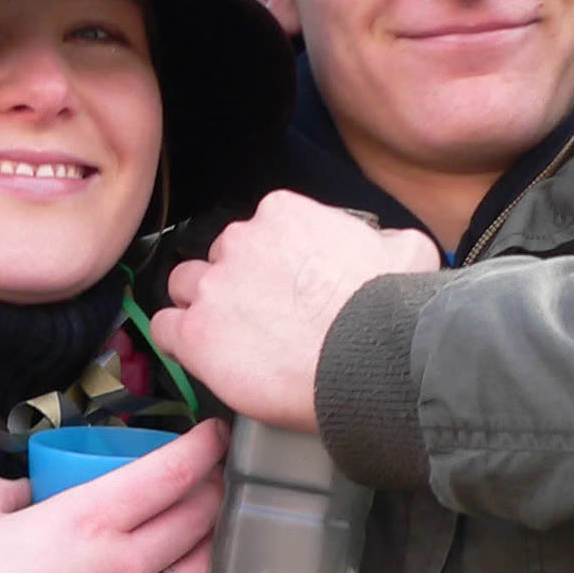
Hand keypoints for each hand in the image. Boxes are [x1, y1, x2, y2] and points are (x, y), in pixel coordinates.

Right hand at [0, 421, 227, 572]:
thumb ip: (5, 490)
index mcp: (92, 518)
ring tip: (204, 530)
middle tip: (210, 476)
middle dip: (215, 488)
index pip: (171, 471)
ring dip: (211, 543)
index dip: (204, 446)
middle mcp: (127, 561)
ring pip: (202, 570)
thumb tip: (26, 488)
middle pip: (199, 516)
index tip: (215, 434)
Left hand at [151, 192, 439, 431]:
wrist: (372, 360)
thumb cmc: (390, 309)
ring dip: (201, 308)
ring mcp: (213, 287)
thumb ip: (381, 237)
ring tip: (229, 339)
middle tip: (262, 318)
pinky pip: (166, 329)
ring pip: (186, 288)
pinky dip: (180, 342)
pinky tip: (203, 357)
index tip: (285, 288)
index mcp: (281, 212)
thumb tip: (381, 243)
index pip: (257, 231)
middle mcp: (239, 241)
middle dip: (234, 284)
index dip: (268, 263)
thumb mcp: (407, 248)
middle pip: (218, 258)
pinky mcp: (197, 333)